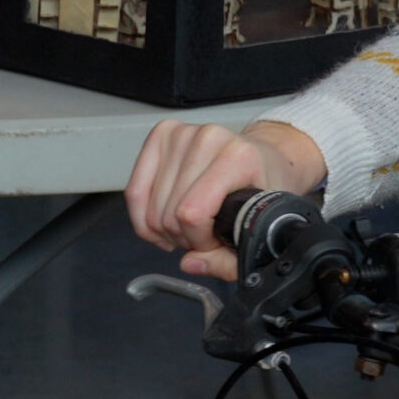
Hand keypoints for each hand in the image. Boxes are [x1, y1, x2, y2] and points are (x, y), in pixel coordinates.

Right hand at [125, 119, 327, 279]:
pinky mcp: (163, 134)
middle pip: (168, 213)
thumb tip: (190, 264)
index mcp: (239, 157)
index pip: (192, 213)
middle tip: (204, 234)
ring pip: (149, 206)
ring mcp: (183, 133)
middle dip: (183, 237)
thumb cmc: (264, 187)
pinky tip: (164, 222)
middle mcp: (209, 139)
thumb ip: (231, 260)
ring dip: (165, 229)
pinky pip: (134, 190)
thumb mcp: (262, 226)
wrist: (265, 155)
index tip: (215, 241)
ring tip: (189, 226)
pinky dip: (143, 216)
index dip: (198, 241)